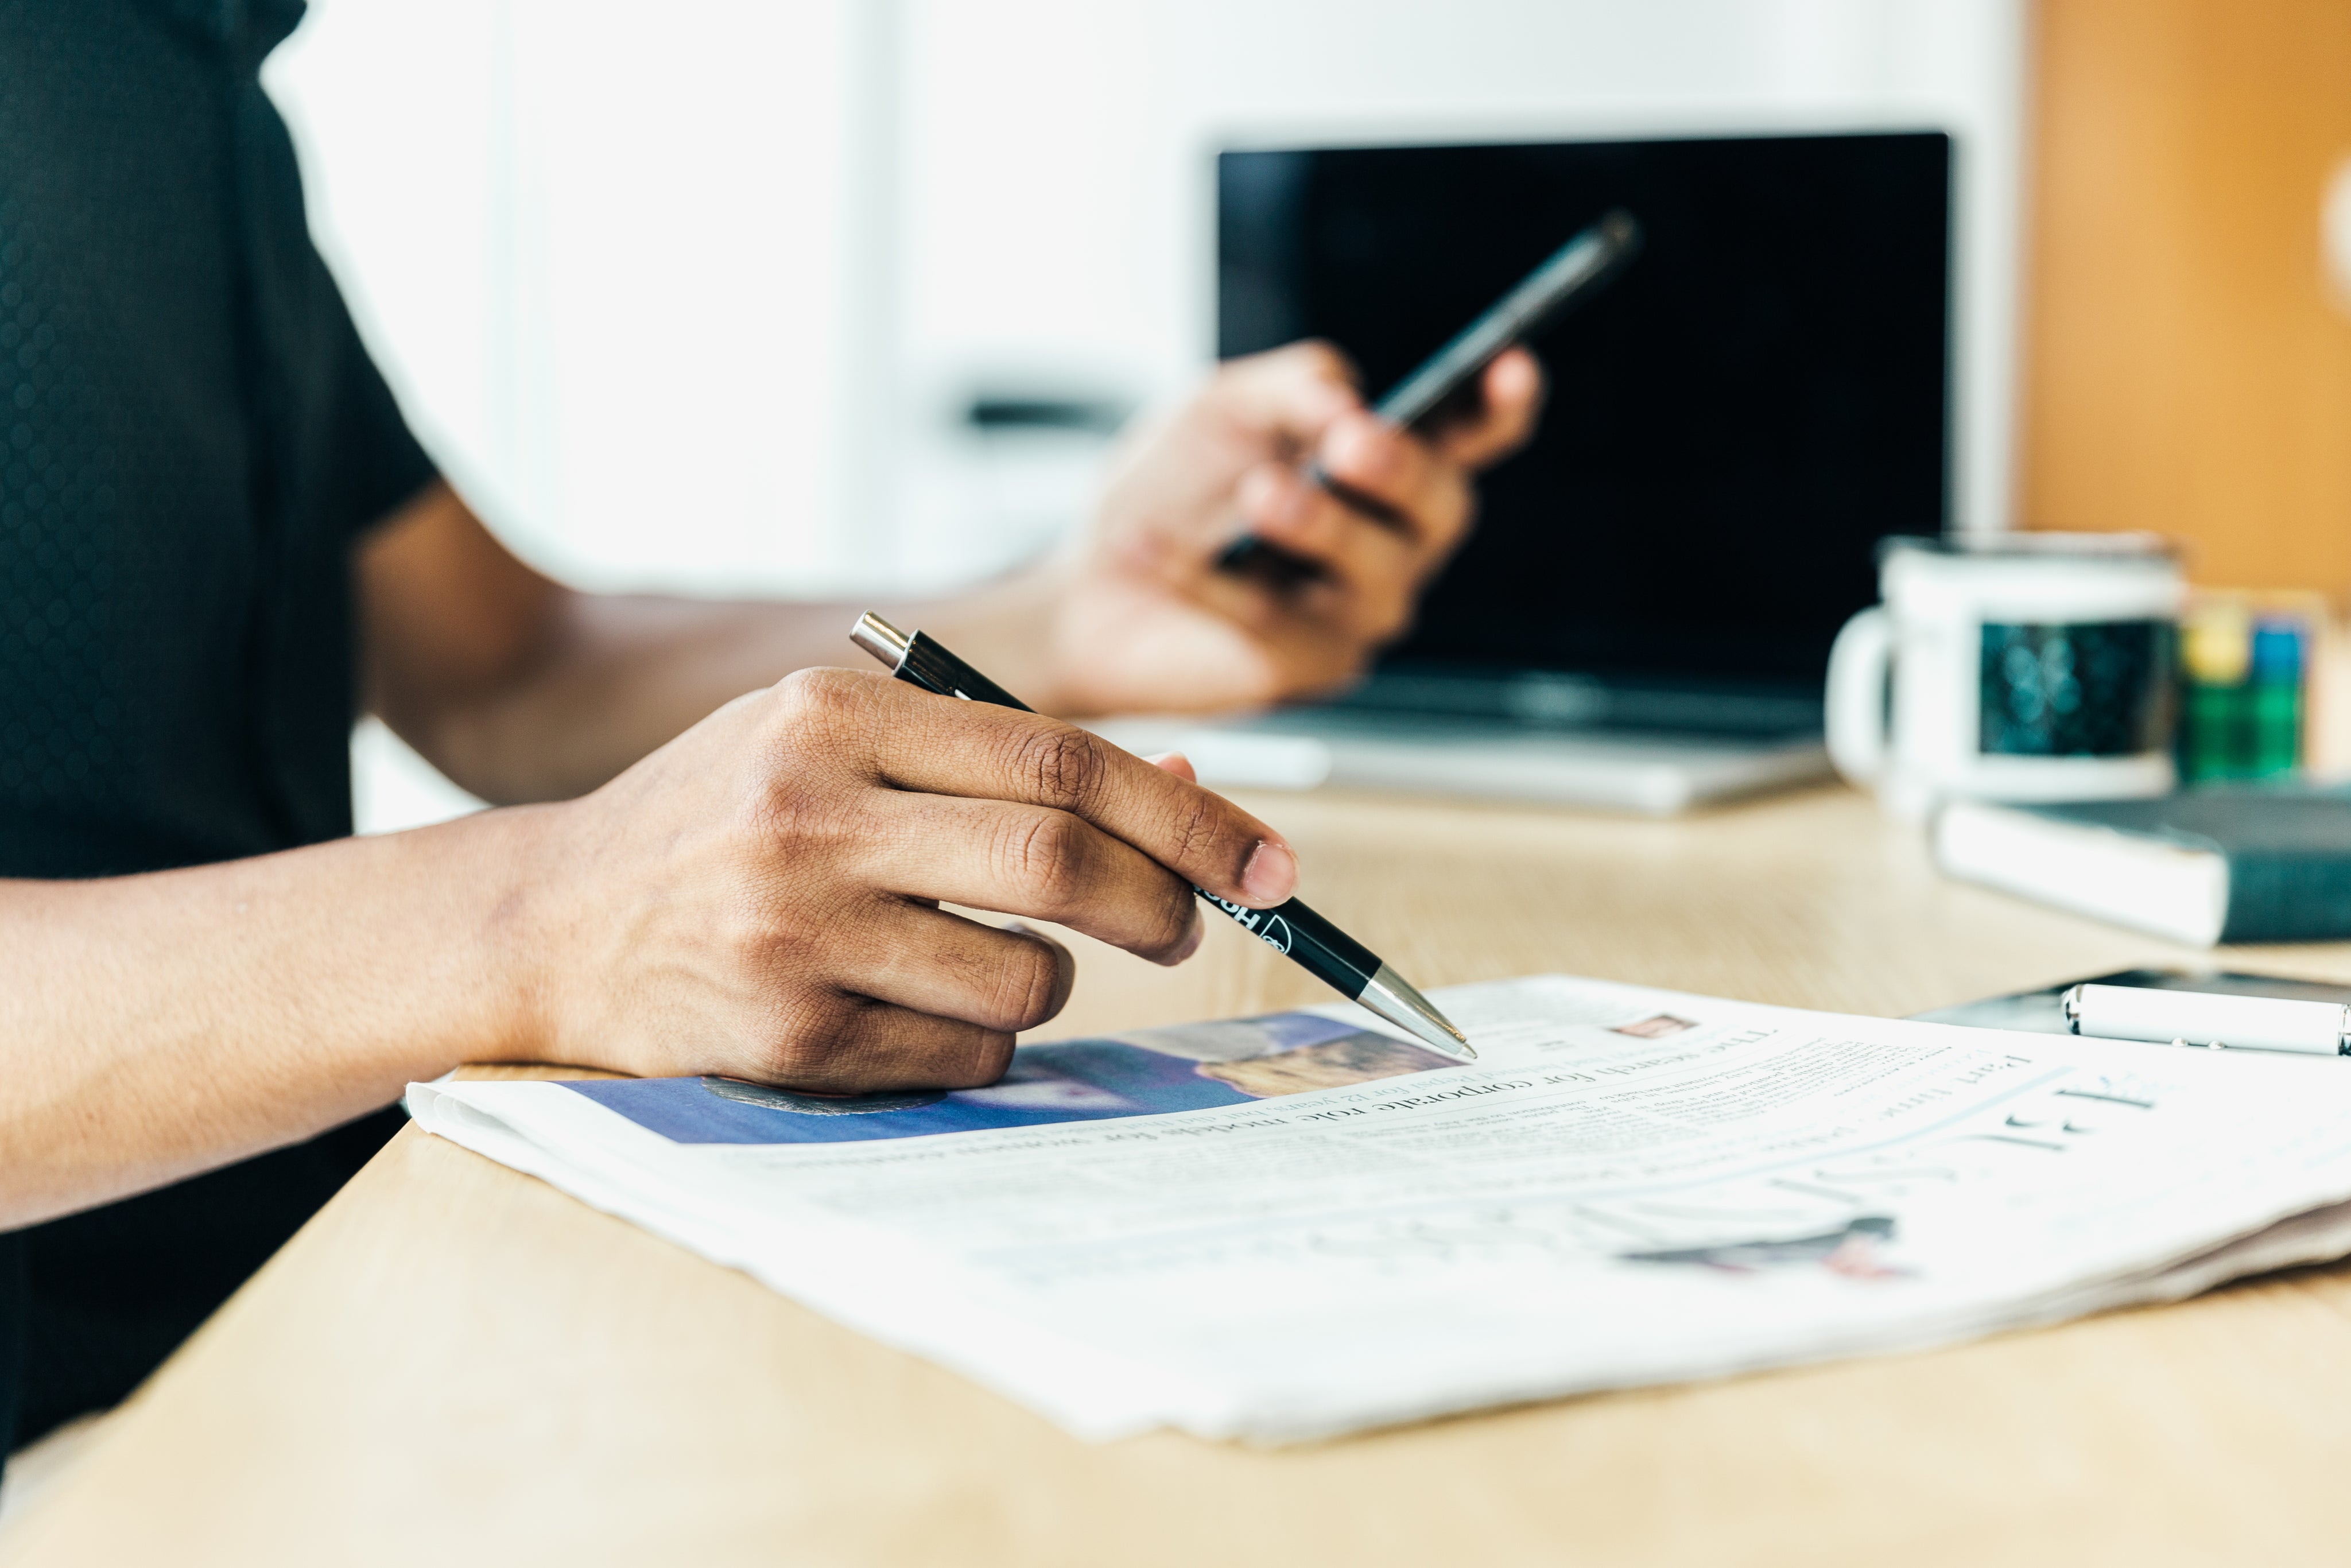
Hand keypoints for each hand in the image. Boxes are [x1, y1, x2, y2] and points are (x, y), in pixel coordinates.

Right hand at [512, 669, 1297, 1091]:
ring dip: (1052, 985)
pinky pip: (962, 1055)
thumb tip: (1192, 788)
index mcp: (834, 717)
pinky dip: (983, 1043)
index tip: (1267, 859)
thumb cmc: (722, 825)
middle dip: (1165, 902)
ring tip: (994, 964)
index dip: (1187, 814)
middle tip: (1190, 927)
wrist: (548, 921)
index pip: (1061, 759)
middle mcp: (810, 813)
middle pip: (1061, 860)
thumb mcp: (836, 749)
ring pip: (1023, 977)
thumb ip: (996, 763)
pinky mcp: (783, 1034)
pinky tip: (920, 1011)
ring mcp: (793, 930)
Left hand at [1045, 341, 1542, 713]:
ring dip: (1322, 524)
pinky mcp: (1307, 668)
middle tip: (1349, 444)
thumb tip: (1351, 402)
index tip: (1513, 368)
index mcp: (1387, 468)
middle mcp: (1395, 543)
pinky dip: (1208, 581)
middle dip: (1404, 470)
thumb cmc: (1173, 489)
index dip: (1502, 407)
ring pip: (1378, 572)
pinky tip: (1146, 543)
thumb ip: (1293, 385)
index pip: (1471, 437)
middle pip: (1443, 507)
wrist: (1093, 584)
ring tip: (1260, 493)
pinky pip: (1275, 621)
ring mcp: (1360, 612)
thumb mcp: (1224, 406)